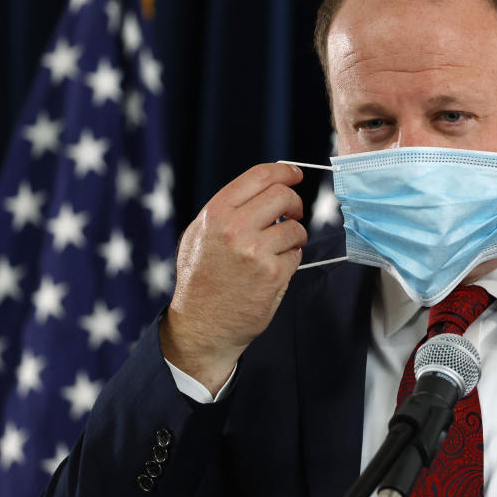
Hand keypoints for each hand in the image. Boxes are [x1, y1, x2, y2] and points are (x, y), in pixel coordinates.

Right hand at [160, 163, 306, 394]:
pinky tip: (274, 269)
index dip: (285, 171)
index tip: (295, 174)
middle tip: (292, 214)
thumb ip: (229, 209)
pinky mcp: (273, 274)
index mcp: (216, 213)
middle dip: (294, 203)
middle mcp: (235, 228)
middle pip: (283, 196)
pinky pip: (297, 254)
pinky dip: (291, 259)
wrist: (201, 324)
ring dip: (294, 236)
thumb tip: (268, 186)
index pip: (260, 176)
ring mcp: (256, 252)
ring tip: (279, 248)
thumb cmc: (201, 277)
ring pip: (295, 227)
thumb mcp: (199, 234)